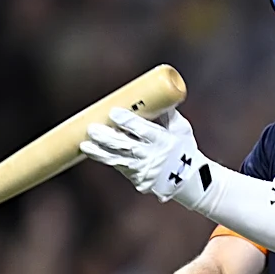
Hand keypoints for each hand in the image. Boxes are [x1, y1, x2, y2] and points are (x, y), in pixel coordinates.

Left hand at [80, 107, 207, 202]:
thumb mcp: (181, 129)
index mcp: (164, 141)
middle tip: (92, 129)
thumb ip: (167, 113)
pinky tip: (93, 152)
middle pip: (125, 146)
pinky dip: (106, 159)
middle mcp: (152, 156)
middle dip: (106, 138)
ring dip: (99, 153)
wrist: (189, 179)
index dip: (127, 122)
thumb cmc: (184, 148)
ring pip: (117, 160)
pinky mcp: (137, 179)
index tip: (113, 112)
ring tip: (85, 145)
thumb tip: (154, 94)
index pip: (142, 130)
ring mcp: (143, 170)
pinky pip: (119, 168)